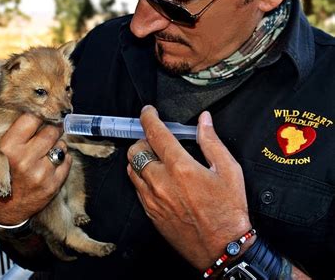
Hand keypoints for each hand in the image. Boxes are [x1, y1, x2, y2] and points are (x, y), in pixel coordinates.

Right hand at [0, 97, 71, 225]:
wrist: (2, 209)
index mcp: (7, 147)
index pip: (32, 118)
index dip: (38, 114)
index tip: (40, 115)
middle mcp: (24, 160)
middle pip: (51, 130)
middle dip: (52, 127)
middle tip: (50, 127)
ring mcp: (40, 173)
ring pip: (61, 145)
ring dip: (57, 142)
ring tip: (48, 146)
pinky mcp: (52, 185)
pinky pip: (67, 160)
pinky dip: (63, 157)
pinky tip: (52, 159)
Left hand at [127, 106, 252, 270]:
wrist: (222, 249)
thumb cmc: (228, 211)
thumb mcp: (229, 171)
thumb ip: (212, 142)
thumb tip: (204, 120)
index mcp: (181, 168)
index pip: (155, 133)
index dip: (148, 117)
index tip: (148, 112)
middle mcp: (161, 182)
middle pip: (135, 150)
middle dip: (143, 140)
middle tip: (157, 141)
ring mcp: (152, 198)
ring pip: (131, 168)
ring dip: (140, 159)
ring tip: (157, 159)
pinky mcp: (149, 212)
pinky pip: (136, 188)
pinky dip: (142, 177)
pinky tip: (158, 179)